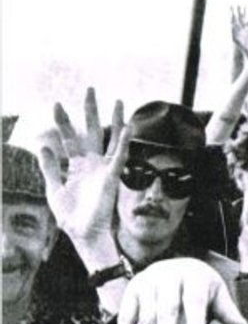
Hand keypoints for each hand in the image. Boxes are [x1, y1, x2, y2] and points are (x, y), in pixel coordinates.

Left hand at [39, 88, 129, 252]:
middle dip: (91, 111)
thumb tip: (44, 146)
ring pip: (110, 139)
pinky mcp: (111, 176)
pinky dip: (123, 141)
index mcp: (77, 167)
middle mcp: (92, 164)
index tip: (57, 105)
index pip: (69, 139)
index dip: (63, 122)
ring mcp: (103, 169)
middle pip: (92, 131)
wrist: (84, 233)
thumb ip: (50, 168)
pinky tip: (127, 127)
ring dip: (115, 120)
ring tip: (118, 101)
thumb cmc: (71, 217)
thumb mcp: (54, 190)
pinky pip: (119, 155)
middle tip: (90, 89)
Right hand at [112, 258, 247, 323]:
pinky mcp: (131, 292)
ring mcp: (147, 284)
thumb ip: (228, 313)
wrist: (174, 266)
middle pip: (166, 313)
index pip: (194, 302)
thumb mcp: (217, 294)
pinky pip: (125, 318)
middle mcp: (167, 277)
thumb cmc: (200, 287)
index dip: (194, 323)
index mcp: (193, 276)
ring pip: (146, 320)